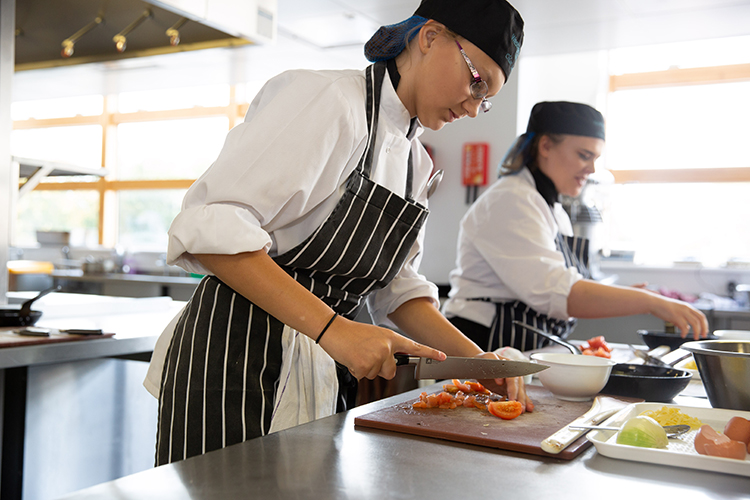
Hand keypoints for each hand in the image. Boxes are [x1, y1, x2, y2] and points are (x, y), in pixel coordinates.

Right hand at [318, 315, 445, 379]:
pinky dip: (357, 371)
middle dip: (380, 368)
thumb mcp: (375, 336)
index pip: (414, 346)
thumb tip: (390, 365)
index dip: (430, 353)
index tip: (443, 357)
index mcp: (391, 338)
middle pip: (391, 371)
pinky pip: (364, 377)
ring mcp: (377, 357)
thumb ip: (387, 348)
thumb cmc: (352, 334)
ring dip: (366, 368)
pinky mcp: (365, 366)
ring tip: (357, 354)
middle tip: (366, 354)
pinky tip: (352, 359)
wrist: (334, 330)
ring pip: (377, 375)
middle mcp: (387, 347)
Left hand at [476, 352, 533, 412]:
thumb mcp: (487, 358)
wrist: (480, 363)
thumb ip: (494, 365)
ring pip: (520, 391)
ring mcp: (513, 382)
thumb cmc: (483, 360)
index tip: (513, 399)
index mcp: (510, 366)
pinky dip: (523, 401)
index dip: (513, 390)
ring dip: (523, 402)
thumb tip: (500, 380)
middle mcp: (514, 374)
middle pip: (518, 387)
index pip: (513, 379)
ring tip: (524, 411)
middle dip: (520, 398)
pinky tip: (528, 408)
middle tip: (520, 409)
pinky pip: (518, 394)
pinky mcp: (509, 388)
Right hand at [648, 295, 708, 339]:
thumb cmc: (661, 306)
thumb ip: (681, 319)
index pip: (701, 315)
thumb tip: (685, 328)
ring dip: (697, 332)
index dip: (705, 324)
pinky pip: (684, 327)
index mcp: (687, 307)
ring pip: (695, 323)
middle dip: (704, 329)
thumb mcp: (674, 311)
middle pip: (700, 319)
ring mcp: (681, 312)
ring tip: (695, 338)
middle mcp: (686, 309)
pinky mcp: (675, 316)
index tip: (705, 330)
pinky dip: (685, 332)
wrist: (653, 302)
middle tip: (703, 335)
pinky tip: (682, 335)